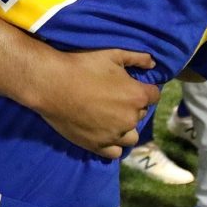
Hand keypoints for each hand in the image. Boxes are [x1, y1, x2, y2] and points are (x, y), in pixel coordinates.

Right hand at [31, 48, 160, 158]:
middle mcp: (130, 118)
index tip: (131, 85)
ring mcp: (114, 135)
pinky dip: (113, 144)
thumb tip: (153, 63)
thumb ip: (138, 58)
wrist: (52, 84)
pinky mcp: (97, 146)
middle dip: (132, 106)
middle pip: (141, 114)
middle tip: (113, 97)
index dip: (143, 89)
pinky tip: (104, 133)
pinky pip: (115, 152)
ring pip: (131, 136)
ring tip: (110, 118)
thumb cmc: (83, 65)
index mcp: (137, 96)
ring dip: (125, 127)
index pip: (154, 95)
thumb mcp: (113, 54)